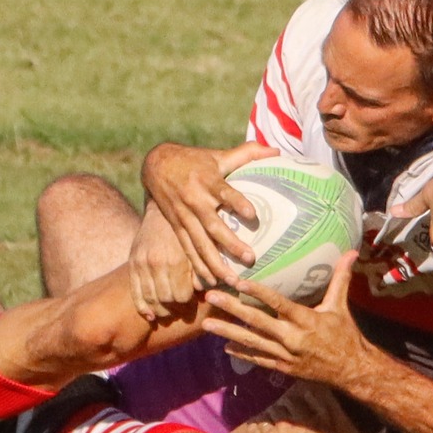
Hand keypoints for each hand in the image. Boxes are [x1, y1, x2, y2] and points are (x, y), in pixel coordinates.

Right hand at [128, 203, 199, 321]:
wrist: (160, 213)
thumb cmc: (184, 232)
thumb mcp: (196, 248)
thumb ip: (200, 270)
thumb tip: (205, 291)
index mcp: (176, 261)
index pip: (181, 295)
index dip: (187, 300)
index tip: (191, 298)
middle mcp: (157, 264)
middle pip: (165, 299)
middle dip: (174, 307)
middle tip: (180, 307)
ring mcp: (142, 265)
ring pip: (150, 299)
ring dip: (159, 310)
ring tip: (167, 312)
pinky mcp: (132, 264)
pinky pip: (135, 292)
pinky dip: (142, 307)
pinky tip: (150, 315)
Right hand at [140, 140, 274, 284]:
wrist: (156, 165)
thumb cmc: (194, 160)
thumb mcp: (218, 155)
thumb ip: (247, 153)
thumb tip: (275, 150)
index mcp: (207, 180)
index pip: (224, 192)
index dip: (237, 202)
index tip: (252, 214)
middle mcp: (195, 200)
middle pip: (213, 225)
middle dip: (231, 244)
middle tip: (250, 258)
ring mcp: (184, 215)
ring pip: (200, 243)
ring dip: (215, 263)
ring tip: (232, 280)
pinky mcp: (176, 226)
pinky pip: (188, 249)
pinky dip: (198, 266)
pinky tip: (210, 282)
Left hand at [201, 253, 371, 388]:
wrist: (352, 370)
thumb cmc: (346, 335)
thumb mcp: (340, 306)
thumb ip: (341, 277)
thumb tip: (352, 251)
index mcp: (306, 320)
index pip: (278, 303)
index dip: (258, 293)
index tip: (239, 282)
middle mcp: (292, 338)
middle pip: (256, 321)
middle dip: (231, 308)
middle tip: (211, 297)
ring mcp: (285, 354)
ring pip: (251, 341)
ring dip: (227, 332)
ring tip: (206, 324)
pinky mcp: (282, 367)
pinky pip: (258, 358)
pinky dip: (241, 353)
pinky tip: (225, 346)